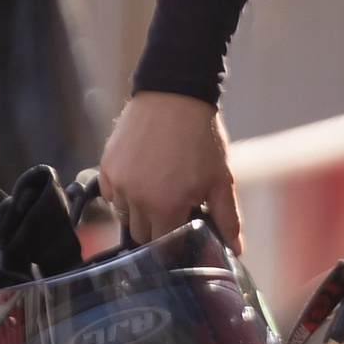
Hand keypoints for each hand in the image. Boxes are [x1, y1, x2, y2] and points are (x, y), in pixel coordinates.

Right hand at [98, 90, 241, 251]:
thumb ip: (227, 219)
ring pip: (124, 215)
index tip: (183, 234)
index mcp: (167, 206)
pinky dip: (123, 193)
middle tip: (173, 209)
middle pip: (141, 235)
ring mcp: (119, 182)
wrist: (175, 95)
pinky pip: (110, 194)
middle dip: (158, 229)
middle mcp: (138, 198)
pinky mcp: (107, 166)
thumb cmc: (201, 138)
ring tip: (158, 189)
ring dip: (139, 211)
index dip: (176, 244)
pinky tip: (141, 177)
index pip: (165, 247)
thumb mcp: (221, 179)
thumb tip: (236, 249)